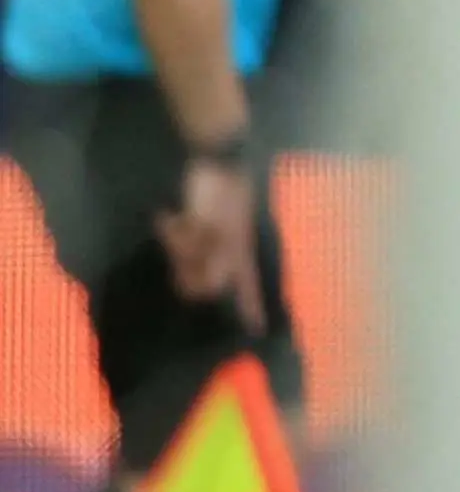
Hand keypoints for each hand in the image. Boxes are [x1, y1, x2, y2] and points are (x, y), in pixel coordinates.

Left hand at [159, 159, 258, 324]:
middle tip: (180, 252)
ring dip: (177, 248)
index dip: (252, 309)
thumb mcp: (219, 230)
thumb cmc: (223, 194)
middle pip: (206, 281)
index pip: (248, 288)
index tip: (257, 331)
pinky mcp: (193, 229)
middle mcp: (225, 253)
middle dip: (189, 273)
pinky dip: (172, 234)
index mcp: (239, 254)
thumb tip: (208, 290)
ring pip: (187, 264)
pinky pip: (178, 245)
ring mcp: (208, 241)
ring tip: (175, 223)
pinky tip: (169, 218)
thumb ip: (212, 261)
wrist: (214, 160)